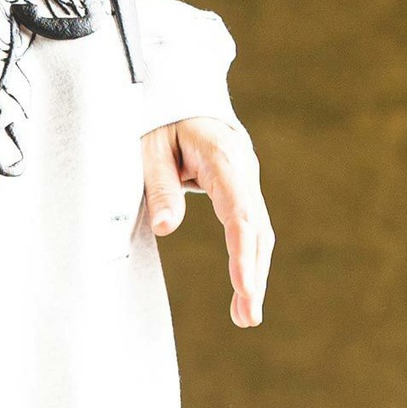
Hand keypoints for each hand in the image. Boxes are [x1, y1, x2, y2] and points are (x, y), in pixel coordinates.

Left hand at [141, 115, 273, 327]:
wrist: (176, 91)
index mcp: (222, 157)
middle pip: (257, 228)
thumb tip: (165, 228)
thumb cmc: (157, 117)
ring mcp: (246, 177)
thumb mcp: (148, 146)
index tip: (243, 288)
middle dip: (254, 274)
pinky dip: (249, 255)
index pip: (239, 212)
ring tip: (244, 316)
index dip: (243, 252)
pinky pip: (250, 224)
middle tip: (247, 317)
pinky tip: (245, 286)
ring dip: (255, 271)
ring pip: (258, 230)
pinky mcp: (240, 185)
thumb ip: (159, 186)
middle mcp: (243, 168)